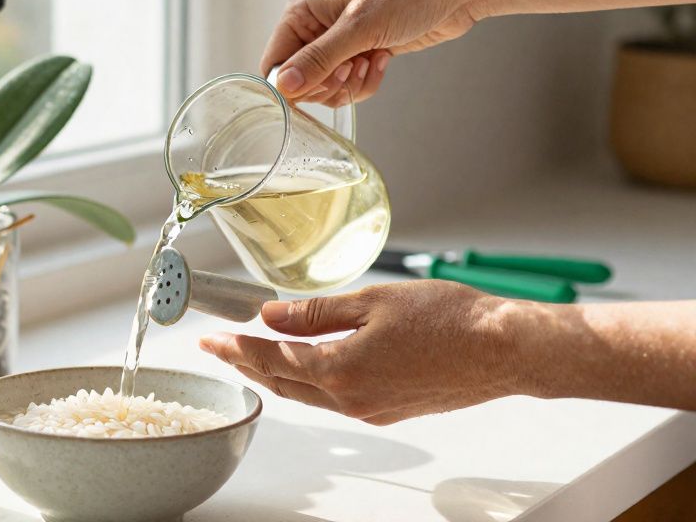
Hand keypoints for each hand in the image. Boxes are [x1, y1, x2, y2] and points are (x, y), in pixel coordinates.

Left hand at [199, 281, 523, 424]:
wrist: (503, 350)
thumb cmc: (449, 318)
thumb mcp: (371, 301)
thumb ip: (315, 312)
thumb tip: (270, 314)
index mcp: (340, 370)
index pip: (270, 359)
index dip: (235, 348)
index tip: (209, 338)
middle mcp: (351, 399)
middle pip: (282, 383)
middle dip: (246, 363)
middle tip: (220, 346)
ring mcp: (371, 410)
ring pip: (307, 394)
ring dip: (277, 374)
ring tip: (252, 353)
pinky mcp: (389, 410)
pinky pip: (335, 398)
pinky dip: (311, 381)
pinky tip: (306, 364)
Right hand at [260, 0, 481, 103]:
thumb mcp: (359, 28)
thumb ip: (318, 59)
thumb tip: (284, 86)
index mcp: (302, 8)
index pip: (275, 61)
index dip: (294, 82)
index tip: (323, 85)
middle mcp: (315, 23)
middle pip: (300, 78)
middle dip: (327, 83)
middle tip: (351, 69)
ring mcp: (338, 38)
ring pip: (325, 84)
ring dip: (349, 85)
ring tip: (370, 63)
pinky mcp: (360, 50)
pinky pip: (348, 83)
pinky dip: (364, 81)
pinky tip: (382, 61)